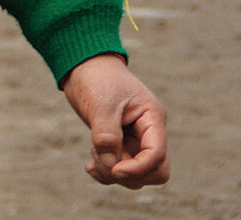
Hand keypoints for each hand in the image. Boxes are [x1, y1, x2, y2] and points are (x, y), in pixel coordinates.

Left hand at [61, 54, 170, 188]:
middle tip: (101, 162)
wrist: (83, 65)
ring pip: (137, 172)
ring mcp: (135, 139)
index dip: (139, 168)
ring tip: (92, 157)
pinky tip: (90, 166)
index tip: (115, 170)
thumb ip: (107, 136)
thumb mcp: (100, 106)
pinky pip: (121, 167)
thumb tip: (111, 166)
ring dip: (115, 173)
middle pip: (155, 170)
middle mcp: (148, 132)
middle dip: (130, 174)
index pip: (157, 154)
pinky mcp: (120, 142)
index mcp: (152, 118)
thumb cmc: (96, 78)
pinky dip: (107, 171)